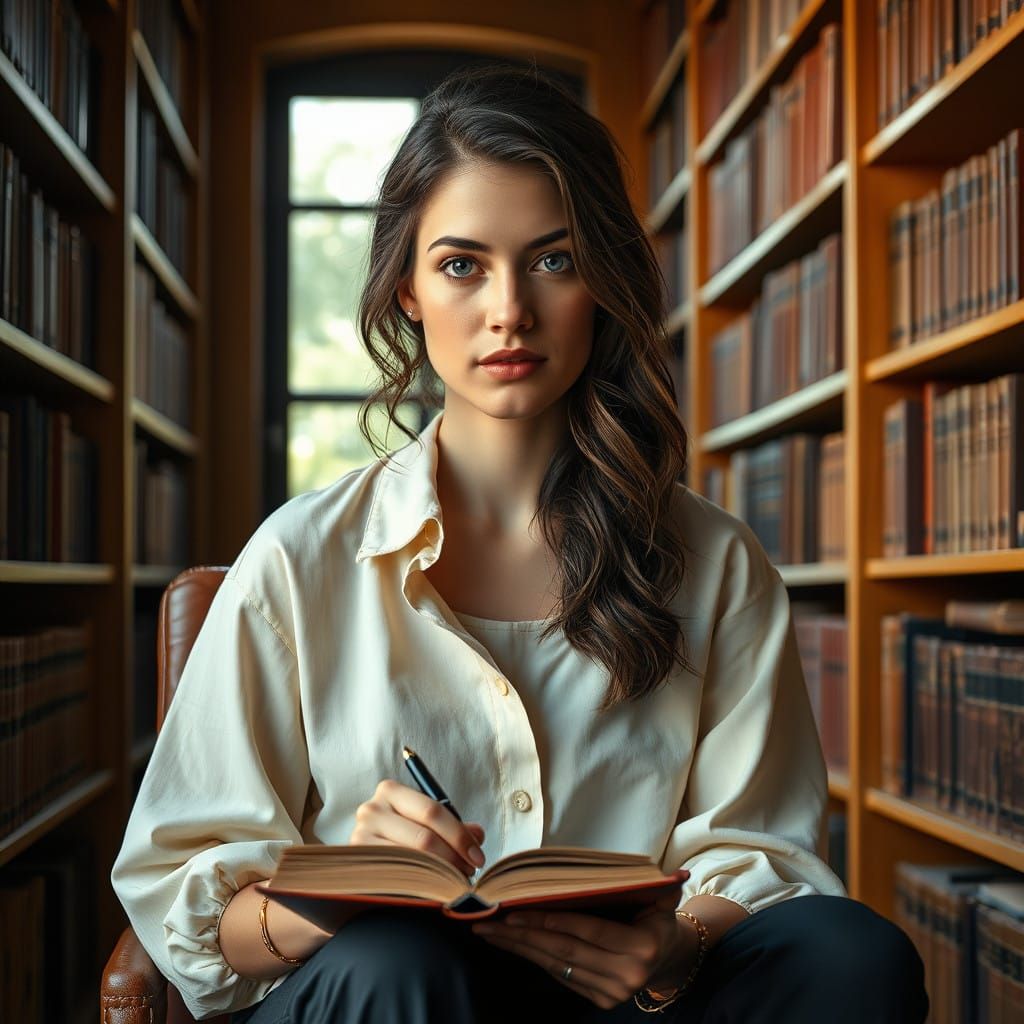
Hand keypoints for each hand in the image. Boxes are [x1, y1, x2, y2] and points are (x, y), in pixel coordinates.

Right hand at [350, 778, 485, 877]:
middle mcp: (371, 810)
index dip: (459, 836)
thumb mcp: (425, 823)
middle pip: (423, 838)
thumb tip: (477, 835)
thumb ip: (453, 826)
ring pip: (411, 860)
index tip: (477, 856)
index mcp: (390, 791)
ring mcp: (360, 837)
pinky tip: (432, 890)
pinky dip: (420, 885)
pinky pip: (396, 877)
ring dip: (440, 874)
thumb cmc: (401, 836)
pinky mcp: (358, 864)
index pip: (432, 811)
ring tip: (454, 882)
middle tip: (469, 872)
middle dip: (453, 858)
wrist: (365, 860)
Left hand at [470, 885, 693, 1009]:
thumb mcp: (662, 899)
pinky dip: (536, 958)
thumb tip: (670, 869)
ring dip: (521, 948)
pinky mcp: (601, 1001)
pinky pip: (562, 976)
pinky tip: (515, 945)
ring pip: (558, 966)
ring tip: (491, 933)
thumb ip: (656, 884)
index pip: (588, 930)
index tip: (516, 910)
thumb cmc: (659, 919)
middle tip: (489, 923)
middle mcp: (627, 975)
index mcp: (642, 946)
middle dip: (523, 936)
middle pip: (565, 951)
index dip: (551, 920)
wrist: (671, 960)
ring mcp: (612, 993)